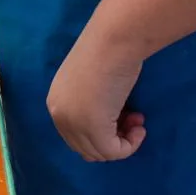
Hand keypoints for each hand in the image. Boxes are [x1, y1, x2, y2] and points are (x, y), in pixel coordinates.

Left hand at [48, 29, 146, 162]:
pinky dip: (131, 145)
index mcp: (55, 101)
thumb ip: (90, 106)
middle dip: (113, 138)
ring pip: (100, 153)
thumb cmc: (106, 54)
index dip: (102, 131)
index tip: (123, 115)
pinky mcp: (93, 129)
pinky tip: (140, 126)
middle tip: (134, 118)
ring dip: (123, 141)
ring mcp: (74, 123)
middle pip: (86, 147)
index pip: (75, 136)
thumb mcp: (90, 84)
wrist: (113, 41)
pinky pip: (114, 152)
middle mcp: (59, 115)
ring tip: (138, 120)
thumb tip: (106, 130)